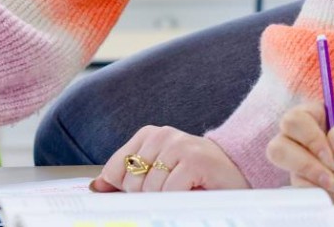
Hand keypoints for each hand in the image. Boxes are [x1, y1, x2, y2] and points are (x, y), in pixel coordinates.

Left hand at [91, 126, 247, 192]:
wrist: (237, 174)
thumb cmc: (197, 176)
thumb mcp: (157, 174)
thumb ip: (126, 179)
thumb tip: (96, 187)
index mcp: (148, 134)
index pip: (114, 169)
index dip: (126, 189)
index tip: (147, 192)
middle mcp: (162, 134)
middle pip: (131, 182)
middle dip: (149, 196)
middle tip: (172, 191)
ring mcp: (178, 144)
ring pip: (150, 188)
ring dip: (167, 198)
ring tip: (184, 190)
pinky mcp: (193, 159)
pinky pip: (169, 190)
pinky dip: (179, 198)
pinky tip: (193, 190)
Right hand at [269, 103, 333, 212]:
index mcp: (315, 116)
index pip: (293, 122)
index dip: (309, 140)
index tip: (333, 156)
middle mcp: (304, 142)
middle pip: (278, 150)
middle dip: (308, 167)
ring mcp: (307, 168)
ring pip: (295, 180)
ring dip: (330, 188)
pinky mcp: (316, 191)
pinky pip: (315, 200)